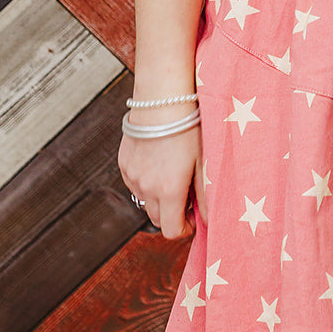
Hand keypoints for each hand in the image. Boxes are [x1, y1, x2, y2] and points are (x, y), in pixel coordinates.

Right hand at [119, 123, 205, 239]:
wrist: (161, 100)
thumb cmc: (188, 128)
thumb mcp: (204, 162)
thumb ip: (206, 195)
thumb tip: (208, 219)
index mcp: (169, 191)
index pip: (172, 231)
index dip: (185, 229)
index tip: (194, 217)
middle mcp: (146, 188)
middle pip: (157, 219)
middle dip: (172, 214)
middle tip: (187, 194)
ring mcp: (132, 176)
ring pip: (145, 201)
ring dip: (159, 197)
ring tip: (174, 174)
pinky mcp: (124, 164)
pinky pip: (135, 184)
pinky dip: (147, 182)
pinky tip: (159, 162)